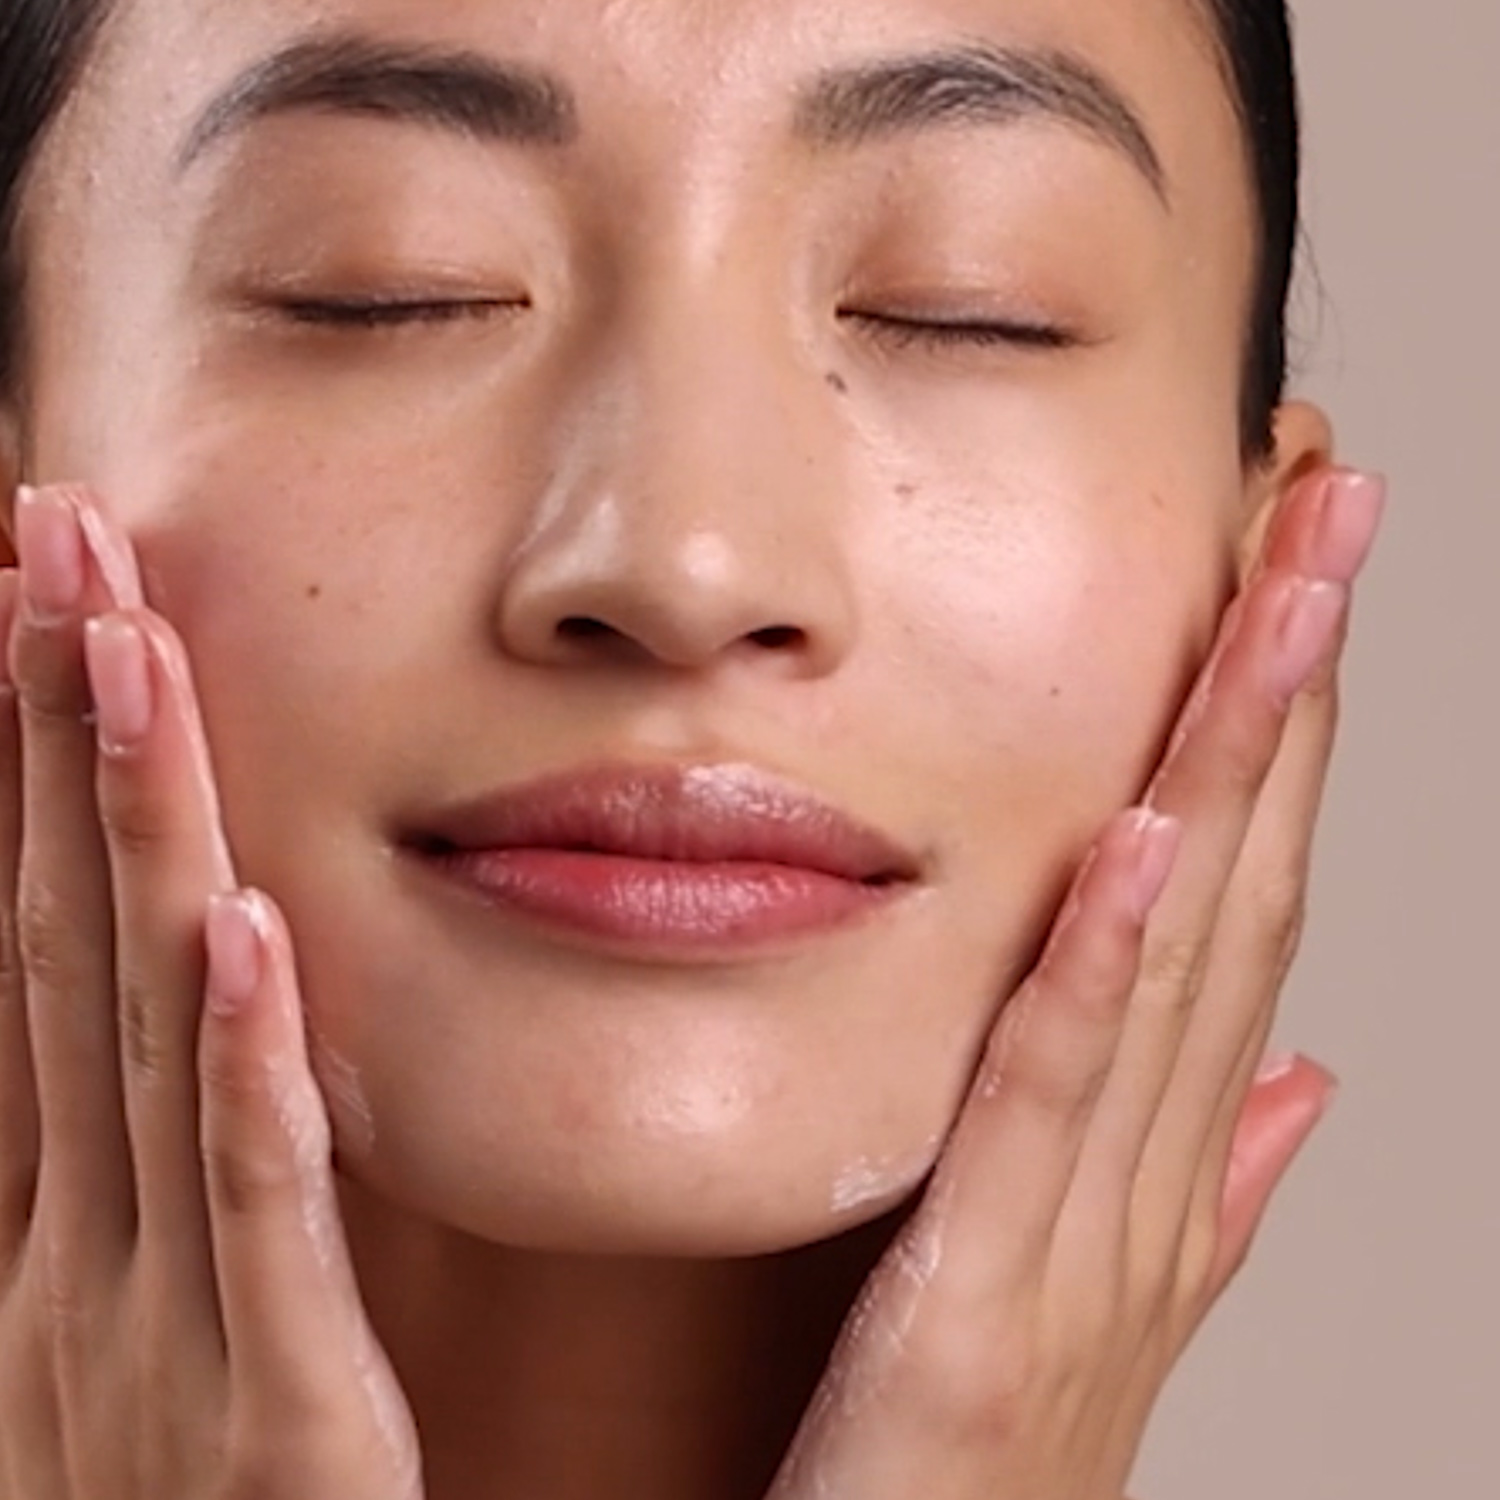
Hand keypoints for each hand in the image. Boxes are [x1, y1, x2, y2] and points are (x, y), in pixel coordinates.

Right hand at [0, 487, 422, 1497]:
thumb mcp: (155, 1347)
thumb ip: (176, 1196)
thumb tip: (197, 1018)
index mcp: (64, 1233)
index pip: (43, 956)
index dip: (32, 779)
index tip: (52, 613)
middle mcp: (83, 1250)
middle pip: (67, 942)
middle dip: (53, 733)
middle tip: (54, 531)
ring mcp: (159, 1329)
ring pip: (145, 1032)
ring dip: (132, 832)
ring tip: (125, 645)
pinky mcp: (280, 1414)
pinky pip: (255, 1207)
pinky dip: (241, 1063)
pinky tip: (245, 926)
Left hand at [770, 468, 1385, 1499]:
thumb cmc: (971, 1467)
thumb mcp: (1088, 1301)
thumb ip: (1195, 1192)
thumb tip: (1298, 1083)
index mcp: (1156, 1169)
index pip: (1240, 906)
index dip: (1283, 732)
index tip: (1295, 574)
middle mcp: (1148, 1189)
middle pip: (1245, 894)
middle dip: (1290, 690)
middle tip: (1327, 503)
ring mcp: (1086, 1252)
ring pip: (1183, 969)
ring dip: (1241, 770)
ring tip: (1289, 593)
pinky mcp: (985, 1316)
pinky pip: (1051, 1109)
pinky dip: (1111, 970)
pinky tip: (1146, 834)